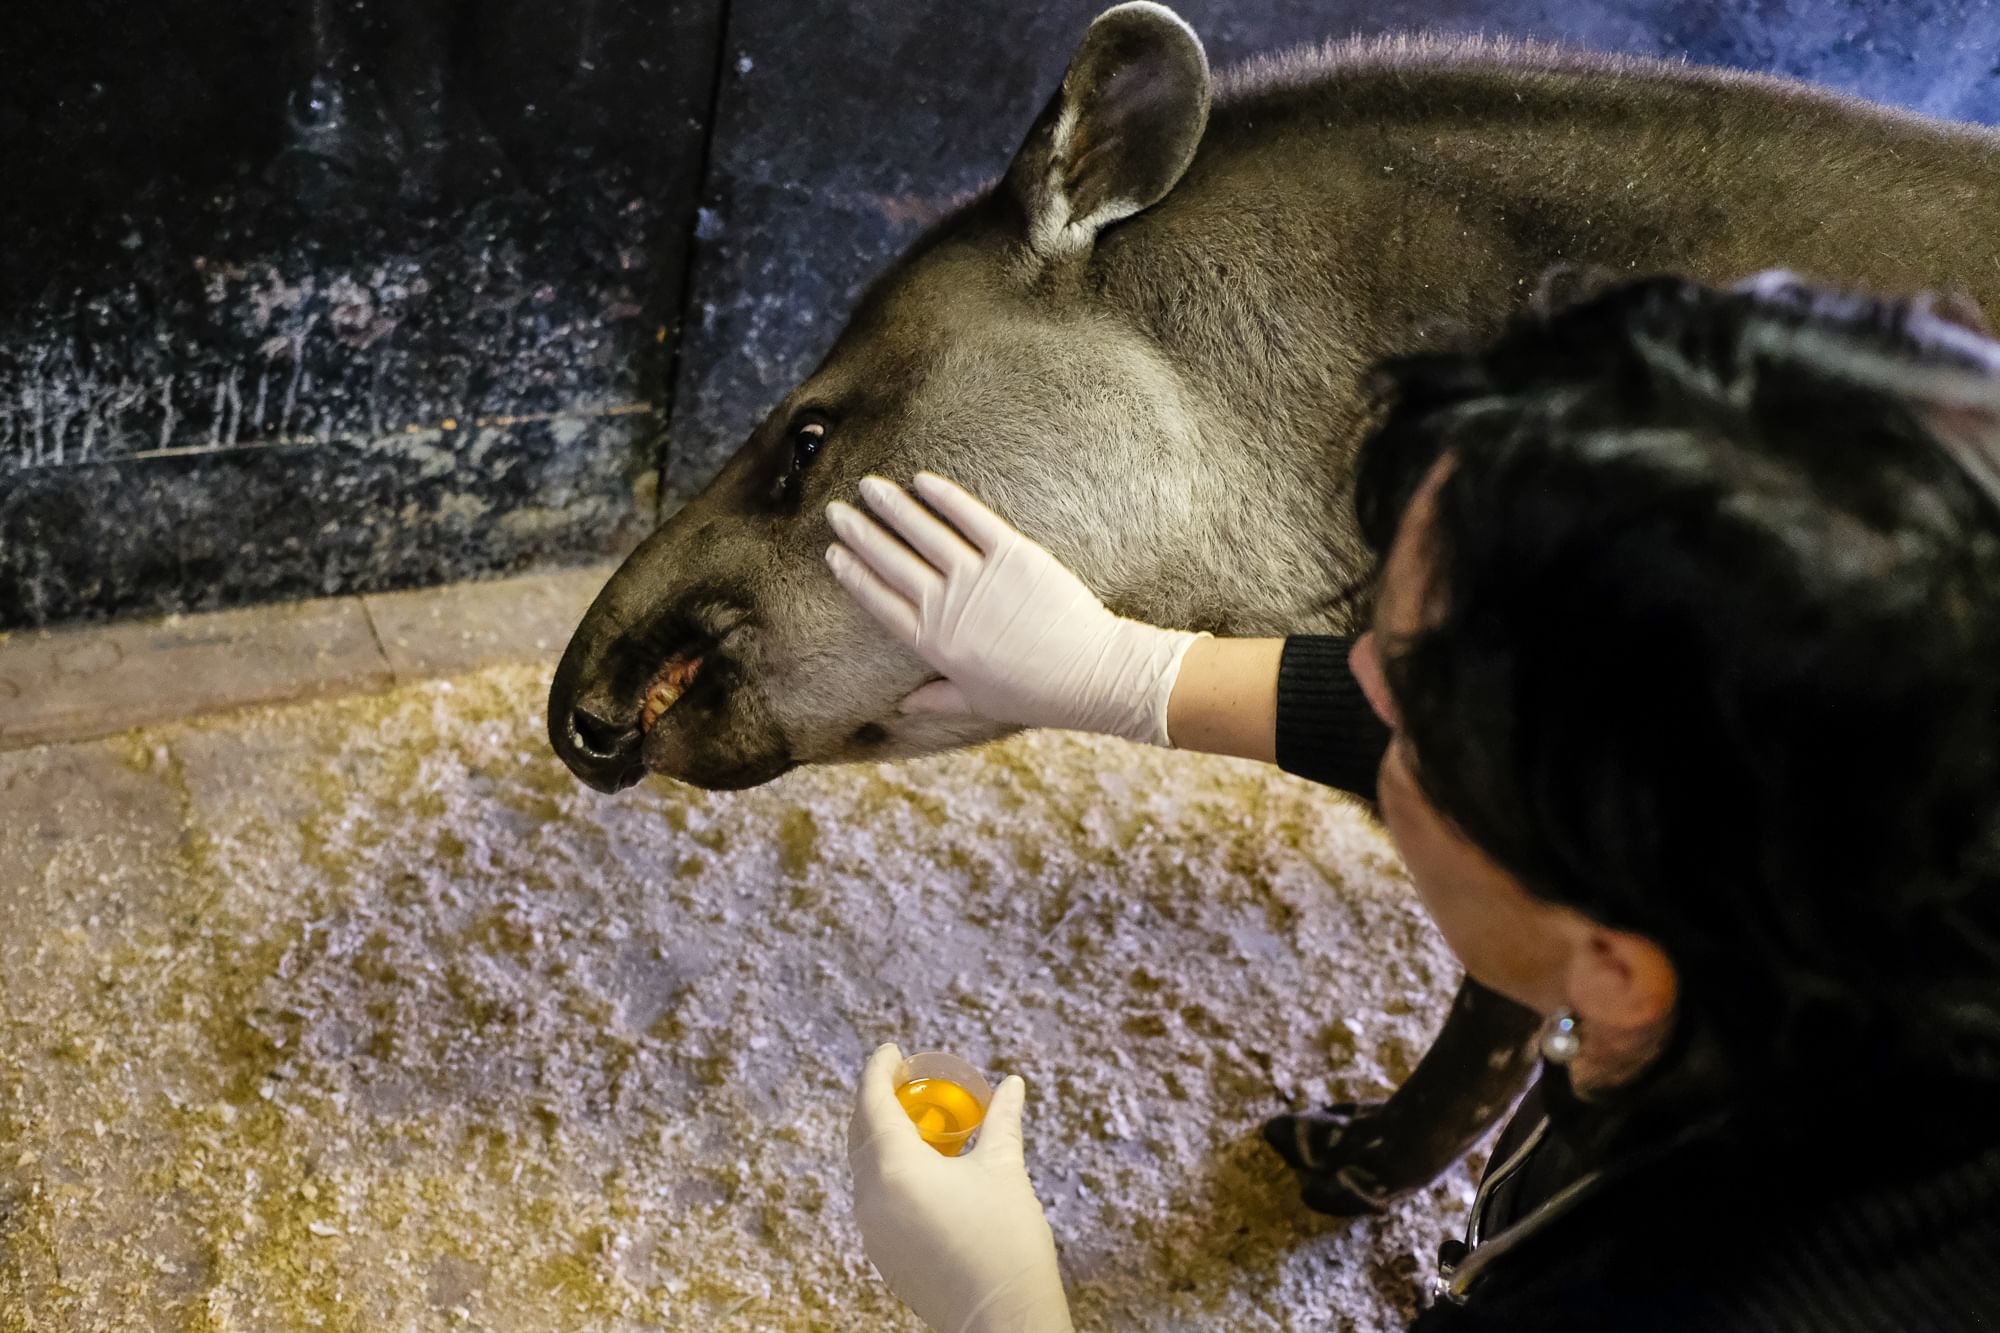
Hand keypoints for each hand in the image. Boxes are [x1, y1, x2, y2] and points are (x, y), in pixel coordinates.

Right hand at [824, 472, 1205, 745]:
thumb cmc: (1034, 694)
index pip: (880, 600)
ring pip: (924, 533)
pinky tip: (922, 480)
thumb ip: (935, 699)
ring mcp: (979, 577)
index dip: (854, 574)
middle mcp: (948, 606)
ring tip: (869, 486)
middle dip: (860, 533)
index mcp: (933, 643)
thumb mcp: (977, 701)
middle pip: (892, 561)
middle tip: (835, 510)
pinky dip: (945, 497)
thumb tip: (900, 707)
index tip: (833, 553)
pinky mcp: (1013, 555)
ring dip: (892, 507)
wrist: (1091, 675)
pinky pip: (971, 518)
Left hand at [848, 1044, 1073, 1332]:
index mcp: (895, 1168)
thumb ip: (1002, 1120)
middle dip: (876, 1100)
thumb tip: (1013, 1084)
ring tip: (913, 1121)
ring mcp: (872, 1230)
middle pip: (860, 1133)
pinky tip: (918, 1169)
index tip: (892, 1049)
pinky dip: (887, 1172)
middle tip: (903, 1079)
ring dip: (880, 1137)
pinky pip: (874, 1198)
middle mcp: (871, 1197)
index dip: (879, 1070)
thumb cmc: (1005, 1238)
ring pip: (864, 1168)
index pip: (872, 1103)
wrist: (1001, 1317)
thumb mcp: (1003, 1168)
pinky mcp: (882, 1254)